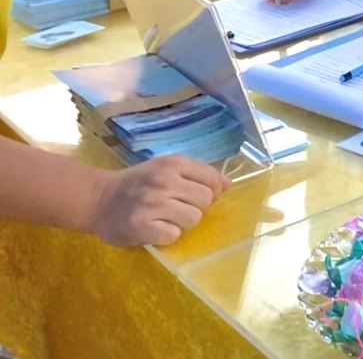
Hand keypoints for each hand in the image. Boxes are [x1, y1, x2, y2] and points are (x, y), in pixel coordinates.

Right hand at [86, 156, 229, 246]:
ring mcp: (152, 203)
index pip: (212, 179)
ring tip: (165, 219)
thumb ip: (197, 175)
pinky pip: (173, 235)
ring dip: (182, 223)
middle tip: (176, 209)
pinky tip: (154, 229)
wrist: (97, 198)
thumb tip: (229, 185)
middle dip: (196, 208)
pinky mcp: (141, 226)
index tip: (196, 197)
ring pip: (193, 219)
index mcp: (173, 164)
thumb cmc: (137, 184)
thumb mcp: (167, 170)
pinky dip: (167, 236)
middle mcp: (164, 181)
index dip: (211, 191)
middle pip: (206, 200)